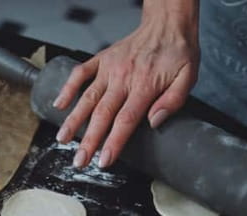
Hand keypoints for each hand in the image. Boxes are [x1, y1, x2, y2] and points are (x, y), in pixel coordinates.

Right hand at [53, 0, 198, 167]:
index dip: (113, 142)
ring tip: (62, 139)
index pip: (126, 120)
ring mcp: (109, 68)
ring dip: (73, 120)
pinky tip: (58, 105)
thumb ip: (173, 100)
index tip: (104, 161)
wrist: (167, 24)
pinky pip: (80, 73)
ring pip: (87, 97)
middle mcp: (124, 77)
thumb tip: (154, 122)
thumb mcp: (188, 76)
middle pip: (102, 114)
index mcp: (146, 85)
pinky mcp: (101, 59)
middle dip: (89, 141)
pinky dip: (67, 88)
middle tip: (79, 161)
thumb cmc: (178, 53)